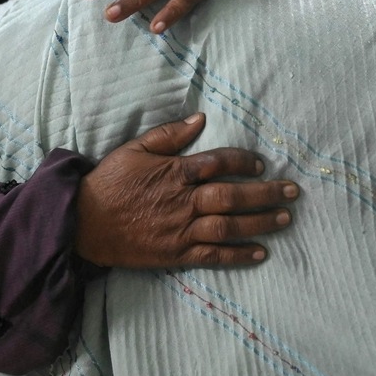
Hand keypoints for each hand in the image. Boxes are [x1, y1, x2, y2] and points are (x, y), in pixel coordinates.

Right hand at [74, 113, 299, 268]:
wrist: (83, 223)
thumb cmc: (109, 183)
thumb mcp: (135, 150)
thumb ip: (169, 135)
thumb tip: (200, 119)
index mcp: (175, 172)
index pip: (219, 163)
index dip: (244, 161)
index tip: (261, 163)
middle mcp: (183, 201)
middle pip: (233, 196)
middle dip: (266, 193)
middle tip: (292, 191)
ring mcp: (181, 230)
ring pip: (229, 226)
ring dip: (260, 222)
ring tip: (285, 218)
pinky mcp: (176, 254)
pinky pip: (213, 256)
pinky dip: (238, 254)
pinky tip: (261, 252)